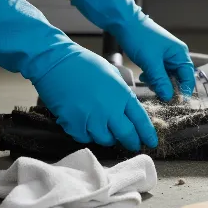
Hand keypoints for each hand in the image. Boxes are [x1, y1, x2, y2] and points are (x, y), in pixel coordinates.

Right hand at [35, 48, 157, 150]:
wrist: (56, 62)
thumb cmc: (84, 63)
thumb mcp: (112, 73)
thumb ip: (121, 92)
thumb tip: (125, 106)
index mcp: (122, 95)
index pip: (141, 120)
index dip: (147, 133)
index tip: (151, 141)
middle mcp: (110, 109)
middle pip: (126, 135)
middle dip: (132, 142)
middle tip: (134, 145)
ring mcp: (92, 118)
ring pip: (106, 140)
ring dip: (109, 138)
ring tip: (108, 132)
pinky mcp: (74, 124)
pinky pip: (85, 138)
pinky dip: (88, 135)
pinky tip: (88, 127)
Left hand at [71, 0, 195, 100]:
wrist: (125, 23)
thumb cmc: (140, 38)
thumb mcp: (151, 62)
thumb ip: (161, 80)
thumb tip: (168, 97)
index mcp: (180, 54)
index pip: (188, 77)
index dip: (183, 91)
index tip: (175, 103)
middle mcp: (176, 55)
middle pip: (178, 78)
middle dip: (168, 87)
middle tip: (158, 94)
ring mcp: (166, 57)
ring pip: (167, 77)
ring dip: (159, 82)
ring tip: (148, 81)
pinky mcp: (157, 58)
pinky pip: (159, 73)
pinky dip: (153, 77)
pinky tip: (145, 76)